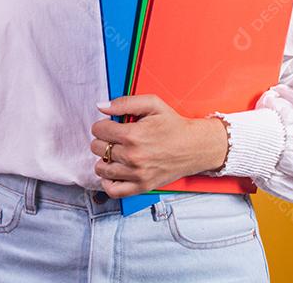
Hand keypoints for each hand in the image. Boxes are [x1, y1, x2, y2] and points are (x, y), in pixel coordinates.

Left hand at [89, 94, 228, 197]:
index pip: (98, 130)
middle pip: (97, 148)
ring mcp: (137, 174)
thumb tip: (101, 107)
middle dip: (103, 140)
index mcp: (133, 135)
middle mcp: (133, 157)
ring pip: (101, 168)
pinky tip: (113, 171)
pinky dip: (107, 182)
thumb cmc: (174, 125)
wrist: (195, 146)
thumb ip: (124, 102)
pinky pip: (113, 190)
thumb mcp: (152, 104)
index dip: (103, 125)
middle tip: (114, 138)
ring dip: (104, 159)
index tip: (111, 126)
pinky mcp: (142, 186)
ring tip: (114, 153)